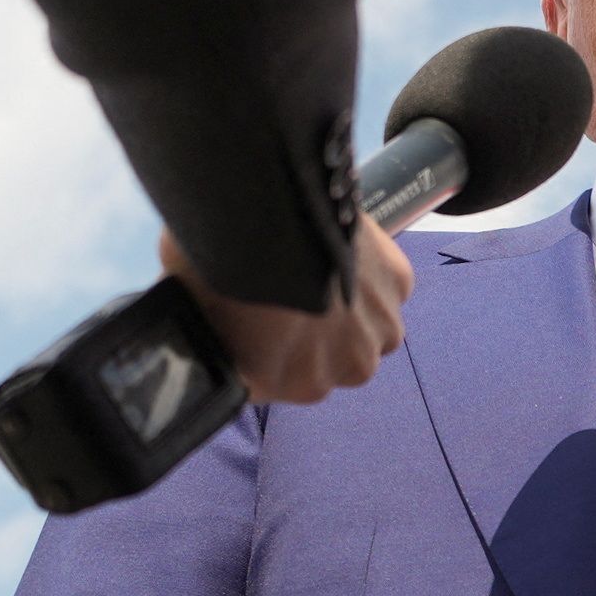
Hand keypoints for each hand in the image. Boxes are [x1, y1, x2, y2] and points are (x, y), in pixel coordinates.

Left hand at [163, 214, 411, 404]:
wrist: (257, 209)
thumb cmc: (214, 266)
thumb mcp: (196, 313)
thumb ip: (215, 335)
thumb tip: (205, 326)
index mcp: (293, 385)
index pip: (282, 380)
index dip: (264, 350)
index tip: (248, 320)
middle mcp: (346, 369)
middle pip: (335, 360)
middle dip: (315, 336)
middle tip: (284, 292)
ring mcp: (380, 328)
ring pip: (371, 329)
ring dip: (351, 311)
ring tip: (316, 270)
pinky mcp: (399, 283)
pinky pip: (386, 286)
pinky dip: (367, 272)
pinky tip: (337, 247)